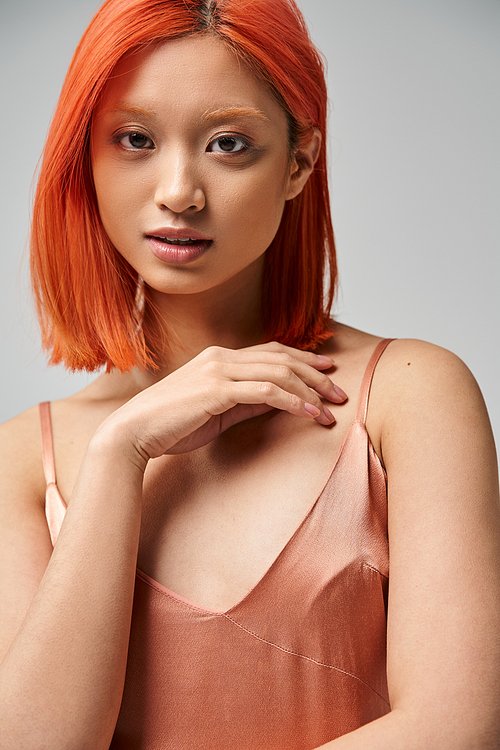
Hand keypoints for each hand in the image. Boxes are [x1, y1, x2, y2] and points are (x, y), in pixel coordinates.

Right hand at [99, 342, 346, 464]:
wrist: (135, 432)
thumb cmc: (172, 424)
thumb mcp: (217, 410)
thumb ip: (245, 401)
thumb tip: (277, 402)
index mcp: (220, 357)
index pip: (272, 351)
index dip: (304, 358)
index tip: (328, 370)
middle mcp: (222, 357)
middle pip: (282, 358)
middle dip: (316, 374)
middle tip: (340, 392)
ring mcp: (219, 370)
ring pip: (278, 372)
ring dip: (310, 390)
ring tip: (331, 408)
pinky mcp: (217, 390)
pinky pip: (266, 391)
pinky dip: (292, 401)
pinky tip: (310, 413)